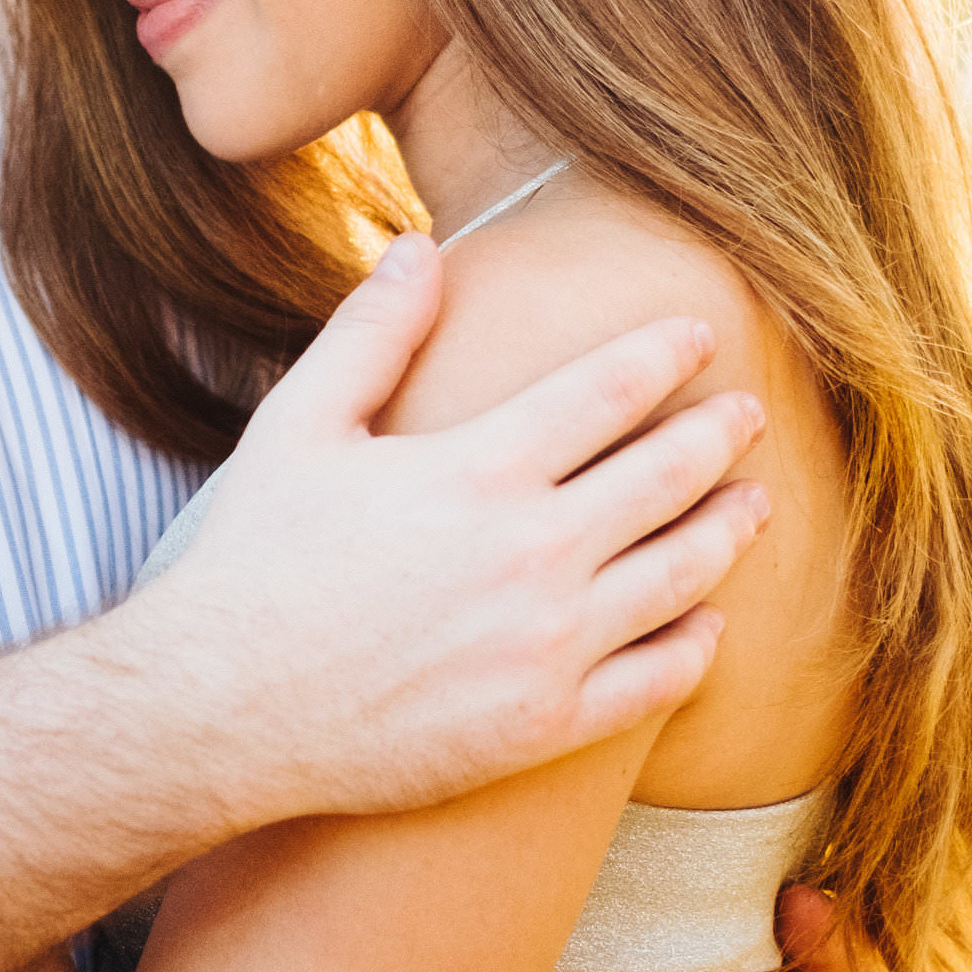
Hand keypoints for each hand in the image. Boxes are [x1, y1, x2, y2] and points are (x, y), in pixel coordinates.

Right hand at [137, 234, 772, 826]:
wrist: (219, 711)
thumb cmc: (251, 564)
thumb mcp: (298, 428)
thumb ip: (370, 334)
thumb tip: (421, 245)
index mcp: (480, 469)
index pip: (611, 389)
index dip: (668, 354)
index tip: (701, 336)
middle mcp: (533, 554)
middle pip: (669, 476)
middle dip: (720, 434)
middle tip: (749, 414)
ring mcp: (547, 646)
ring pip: (682, 575)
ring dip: (729, 530)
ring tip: (752, 505)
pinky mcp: (544, 725)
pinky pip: (656, 680)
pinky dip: (695, 644)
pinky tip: (706, 621)